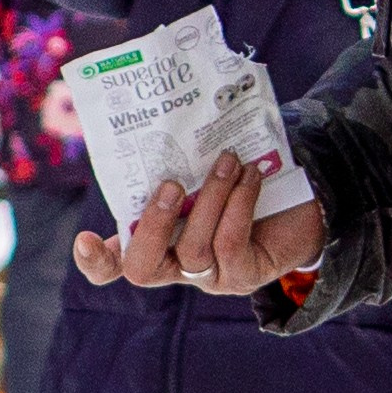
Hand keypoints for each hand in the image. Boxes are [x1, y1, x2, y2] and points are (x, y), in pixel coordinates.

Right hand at [74, 152, 326, 297]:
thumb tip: (167, 116)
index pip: (115, 263)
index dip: (95, 261)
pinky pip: (230, 244)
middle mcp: (177, 264)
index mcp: (157, 238)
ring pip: (194, 250)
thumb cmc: (243, 175)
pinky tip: (250, 175)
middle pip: (142, 269)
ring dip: (210, 198)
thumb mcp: (207, 165)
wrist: (306, 199)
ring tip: (227, 160)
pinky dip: (238, 204)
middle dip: (154, 226)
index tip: (85, 239)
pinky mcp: (244, 276)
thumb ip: (182, 157)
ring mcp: (210, 277)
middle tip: (171, 184)